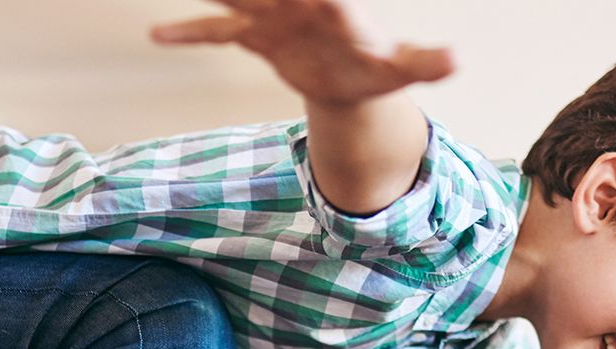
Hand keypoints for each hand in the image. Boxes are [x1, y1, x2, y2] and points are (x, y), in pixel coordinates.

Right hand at [151, 0, 453, 106]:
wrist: (349, 74)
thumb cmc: (377, 67)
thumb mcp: (402, 69)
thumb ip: (425, 62)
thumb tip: (457, 60)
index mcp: (336, 9)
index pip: (329, 0)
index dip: (324, 0)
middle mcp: (300, 3)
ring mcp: (273, 16)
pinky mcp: (255, 34)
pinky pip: (216, 31)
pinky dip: (190, 32)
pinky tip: (158, 33)